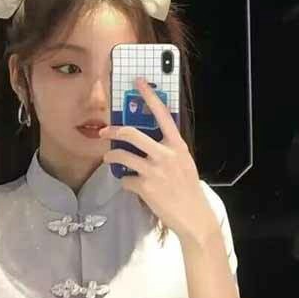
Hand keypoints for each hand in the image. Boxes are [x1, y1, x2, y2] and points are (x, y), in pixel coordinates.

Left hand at [97, 76, 217, 243]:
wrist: (193, 216)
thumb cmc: (187, 188)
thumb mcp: (183, 162)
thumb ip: (168, 149)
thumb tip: (147, 140)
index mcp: (177, 145)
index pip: (163, 114)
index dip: (150, 96)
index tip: (138, 82)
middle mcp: (166, 154)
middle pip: (132, 133)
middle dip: (113, 131)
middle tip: (104, 132)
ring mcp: (154, 170)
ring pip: (121, 156)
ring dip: (111, 157)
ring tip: (109, 159)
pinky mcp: (145, 186)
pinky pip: (125, 179)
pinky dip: (125, 182)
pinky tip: (132, 186)